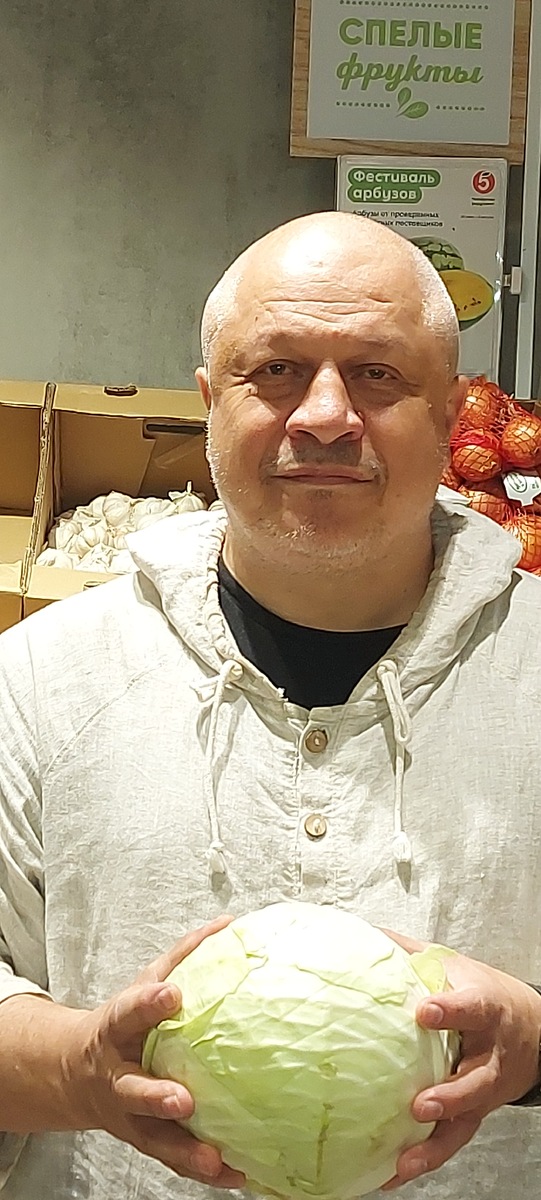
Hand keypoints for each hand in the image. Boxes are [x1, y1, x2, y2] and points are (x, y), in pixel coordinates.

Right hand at [63, 916, 245, 1188]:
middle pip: (132, 1090)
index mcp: (114, 1031)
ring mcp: (127, 1115)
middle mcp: (116, 1077)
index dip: (146, 1005)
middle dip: (155, 1097)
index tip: (170, 994)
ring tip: (213, 1156)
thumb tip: (227, 924)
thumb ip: (183, 956)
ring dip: (183, 1149)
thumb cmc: (122, 1024)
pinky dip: (202, 1170)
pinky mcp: (144, 1140)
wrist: (75, 1074)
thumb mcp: (144, 981)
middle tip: (184, 1100)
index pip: (127, 1014)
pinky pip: (172, 1158)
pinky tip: (234, 1173)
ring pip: (152, 1137)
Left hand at [381, 932, 540, 1189]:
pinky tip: (393, 1173)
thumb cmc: (485, 994)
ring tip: (405, 1160)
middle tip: (420, 1105)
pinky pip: (452, 1141)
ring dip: (436, 1142)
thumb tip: (367, 933)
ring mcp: (484, 1090)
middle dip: (451, 1095)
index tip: (424, 1013)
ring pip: (466, 1120)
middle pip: (477, 1079)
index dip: (451, 1011)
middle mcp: (489, 1055)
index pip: (472, 1008)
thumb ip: (412, 953)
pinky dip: (425, 1159)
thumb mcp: (455, 966)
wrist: (534, 1031)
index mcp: (486, 1011)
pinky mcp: (475, 1115)